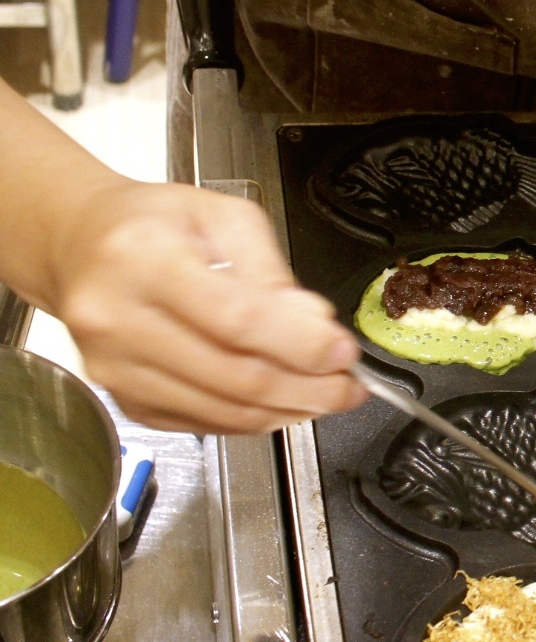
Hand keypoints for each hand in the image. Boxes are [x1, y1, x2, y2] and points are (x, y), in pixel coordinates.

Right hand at [43, 179, 363, 434]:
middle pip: (234, 376)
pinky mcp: (125, 400)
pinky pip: (204, 424)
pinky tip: (284, 402)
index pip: (237, 320)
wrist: (80, 247)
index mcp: (143, 258)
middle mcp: (118, 319)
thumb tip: (313, 325)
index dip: (300, 344)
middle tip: (348, 385)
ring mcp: (116, 368)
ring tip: (326, 394)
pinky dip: (254, 419)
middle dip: (308, 388)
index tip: (343, 352)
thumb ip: (271, 272)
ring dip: (288, 410)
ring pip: (223, 410)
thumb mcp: (222, 217)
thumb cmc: (152, 225)